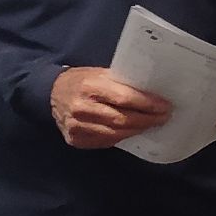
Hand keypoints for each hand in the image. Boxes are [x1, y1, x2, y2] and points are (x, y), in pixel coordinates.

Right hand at [50, 67, 171, 149]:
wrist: (50, 94)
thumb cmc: (81, 81)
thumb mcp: (99, 73)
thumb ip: (120, 83)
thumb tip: (151, 92)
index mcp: (90, 86)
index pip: (125, 98)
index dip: (148, 104)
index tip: (165, 106)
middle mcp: (82, 108)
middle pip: (122, 119)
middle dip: (147, 120)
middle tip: (163, 117)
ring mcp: (77, 126)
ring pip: (116, 134)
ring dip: (137, 130)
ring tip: (150, 124)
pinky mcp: (75, 139)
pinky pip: (105, 142)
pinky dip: (121, 137)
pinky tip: (131, 131)